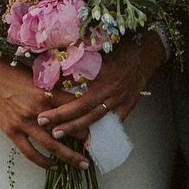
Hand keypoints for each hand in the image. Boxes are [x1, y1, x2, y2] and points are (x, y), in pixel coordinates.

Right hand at [0, 55, 88, 169]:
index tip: (97, 122)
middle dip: (82, 139)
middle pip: (66, 129)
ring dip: (68, 156)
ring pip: (51, 145)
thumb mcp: (36, 75)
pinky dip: (43, 162)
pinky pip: (30, 152)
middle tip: (94, 148)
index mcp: (45, 92)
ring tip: (81, 165)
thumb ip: (52, 87)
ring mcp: (23, 123)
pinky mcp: (11, 132)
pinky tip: (53, 166)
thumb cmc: (10, 69)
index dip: (86, 116)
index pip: (73, 107)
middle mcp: (37, 110)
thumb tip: (71, 95)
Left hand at [37, 32, 164, 138]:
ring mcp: (120, 100)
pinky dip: (102, 131)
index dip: (60, 108)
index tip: (42, 113)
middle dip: (64, 120)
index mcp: (102, 77)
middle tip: (45, 125)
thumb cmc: (121, 46)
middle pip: (84, 110)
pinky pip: (114, 121)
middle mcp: (110, 91)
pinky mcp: (128, 105)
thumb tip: (57, 68)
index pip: (77, 97)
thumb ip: (80, 61)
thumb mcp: (99, 49)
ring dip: (77, 128)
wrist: (146, 51)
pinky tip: (90, 141)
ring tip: (61, 135)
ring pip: (96, 118)